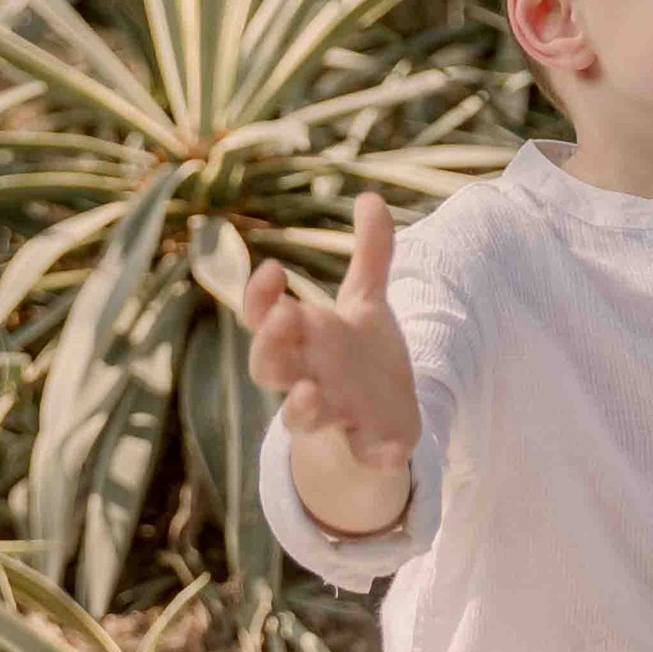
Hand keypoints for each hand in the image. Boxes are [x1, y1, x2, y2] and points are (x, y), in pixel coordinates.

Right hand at [243, 194, 419, 480]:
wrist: (382, 417)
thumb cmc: (358, 356)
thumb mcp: (366, 303)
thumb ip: (371, 254)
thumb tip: (369, 196)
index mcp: (301, 341)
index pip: (262, 318)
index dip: (259, 298)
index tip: (273, 269)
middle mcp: (305, 378)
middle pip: (267, 367)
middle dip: (270, 345)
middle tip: (285, 316)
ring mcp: (333, 415)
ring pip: (300, 419)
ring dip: (302, 407)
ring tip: (311, 393)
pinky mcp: (366, 446)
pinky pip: (364, 455)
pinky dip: (377, 454)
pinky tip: (393, 450)